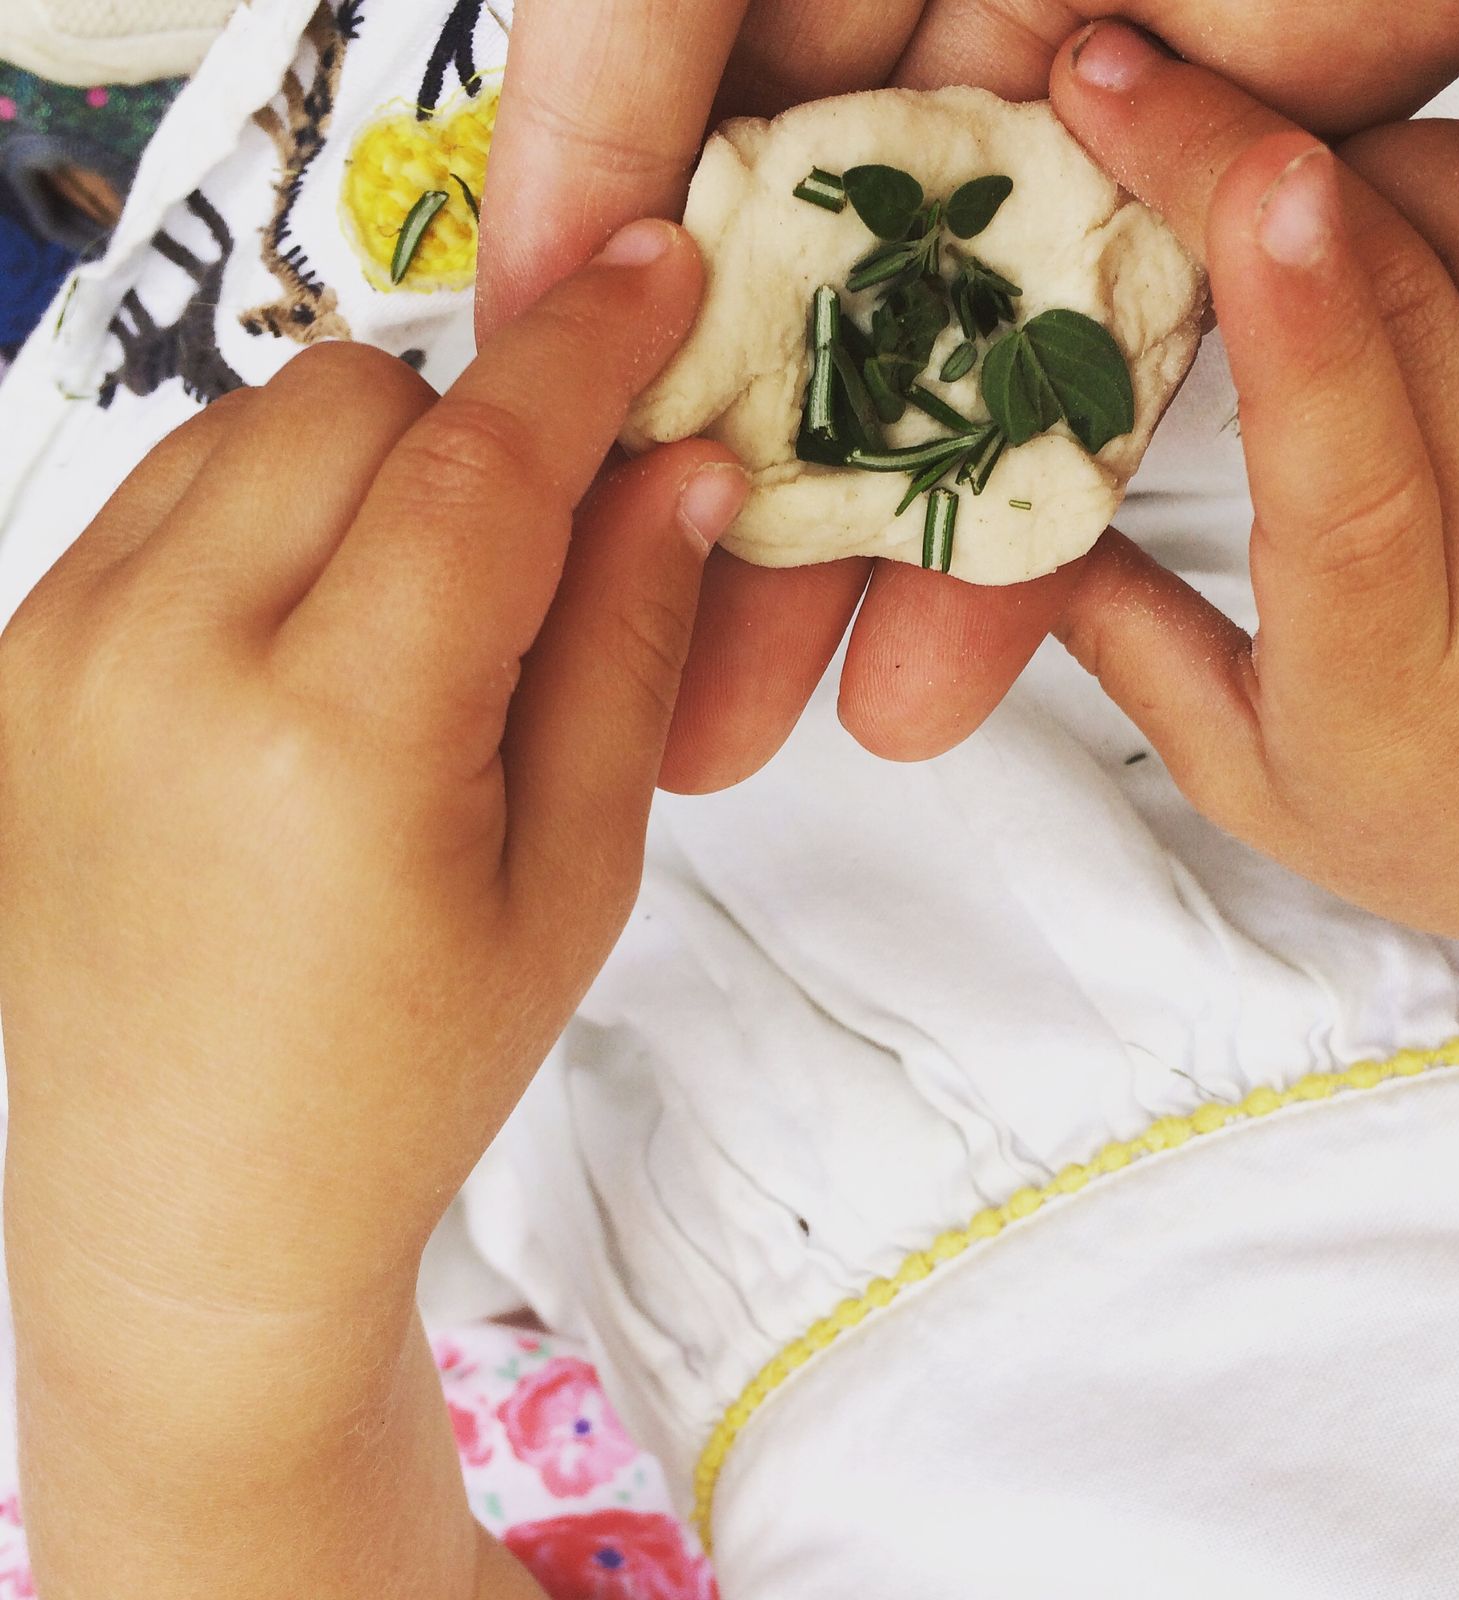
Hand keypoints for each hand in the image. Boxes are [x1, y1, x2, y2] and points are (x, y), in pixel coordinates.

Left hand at [0, 220, 745, 1599]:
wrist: (195, 1202)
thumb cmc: (409, 1074)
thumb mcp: (573, 876)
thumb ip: (625, 648)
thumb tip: (682, 472)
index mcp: (336, 739)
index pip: (483, 462)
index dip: (587, 351)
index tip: (656, 276)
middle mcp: (162, 663)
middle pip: (351, 397)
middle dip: (473, 426)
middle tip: (540, 534)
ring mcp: (57, 658)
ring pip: (247, 423)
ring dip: (368, 463)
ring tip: (420, 606)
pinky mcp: (13, 669)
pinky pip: (164, 494)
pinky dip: (269, 511)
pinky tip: (314, 637)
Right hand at [477, 0, 1458, 793]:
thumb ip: (611, 74)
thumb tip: (538, 290)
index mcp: (762, 1)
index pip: (651, 245)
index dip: (603, 420)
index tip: (560, 567)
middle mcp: (896, 68)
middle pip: (790, 354)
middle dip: (725, 545)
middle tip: (667, 702)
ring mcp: (1053, 141)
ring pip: (942, 395)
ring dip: (872, 568)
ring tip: (799, 722)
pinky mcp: (1213, 191)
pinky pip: (1112, 373)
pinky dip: (1045, 505)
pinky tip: (963, 643)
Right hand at [1042, 22, 1458, 967]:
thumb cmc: (1446, 824)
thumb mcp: (1253, 776)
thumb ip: (1129, 647)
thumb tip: (1013, 533)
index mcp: (1392, 667)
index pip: (1352, 468)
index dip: (1292, 310)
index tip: (1230, 176)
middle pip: (1421, 294)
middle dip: (1257, 158)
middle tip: (1128, 88)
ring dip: (1381, 155)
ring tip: (1275, 169)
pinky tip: (1404, 201)